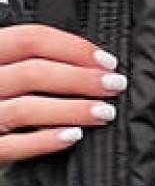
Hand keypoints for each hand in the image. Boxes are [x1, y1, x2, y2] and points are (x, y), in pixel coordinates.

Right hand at [0, 23, 124, 163]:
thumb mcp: (0, 63)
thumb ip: (21, 56)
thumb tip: (79, 59)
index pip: (30, 39)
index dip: (73, 47)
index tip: (104, 59)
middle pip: (34, 73)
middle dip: (82, 78)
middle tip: (113, 84)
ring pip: (27, 109)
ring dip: (72, 109)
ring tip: (103, 111)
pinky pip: (11, 146)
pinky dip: (45, 141)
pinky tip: (71, 136)